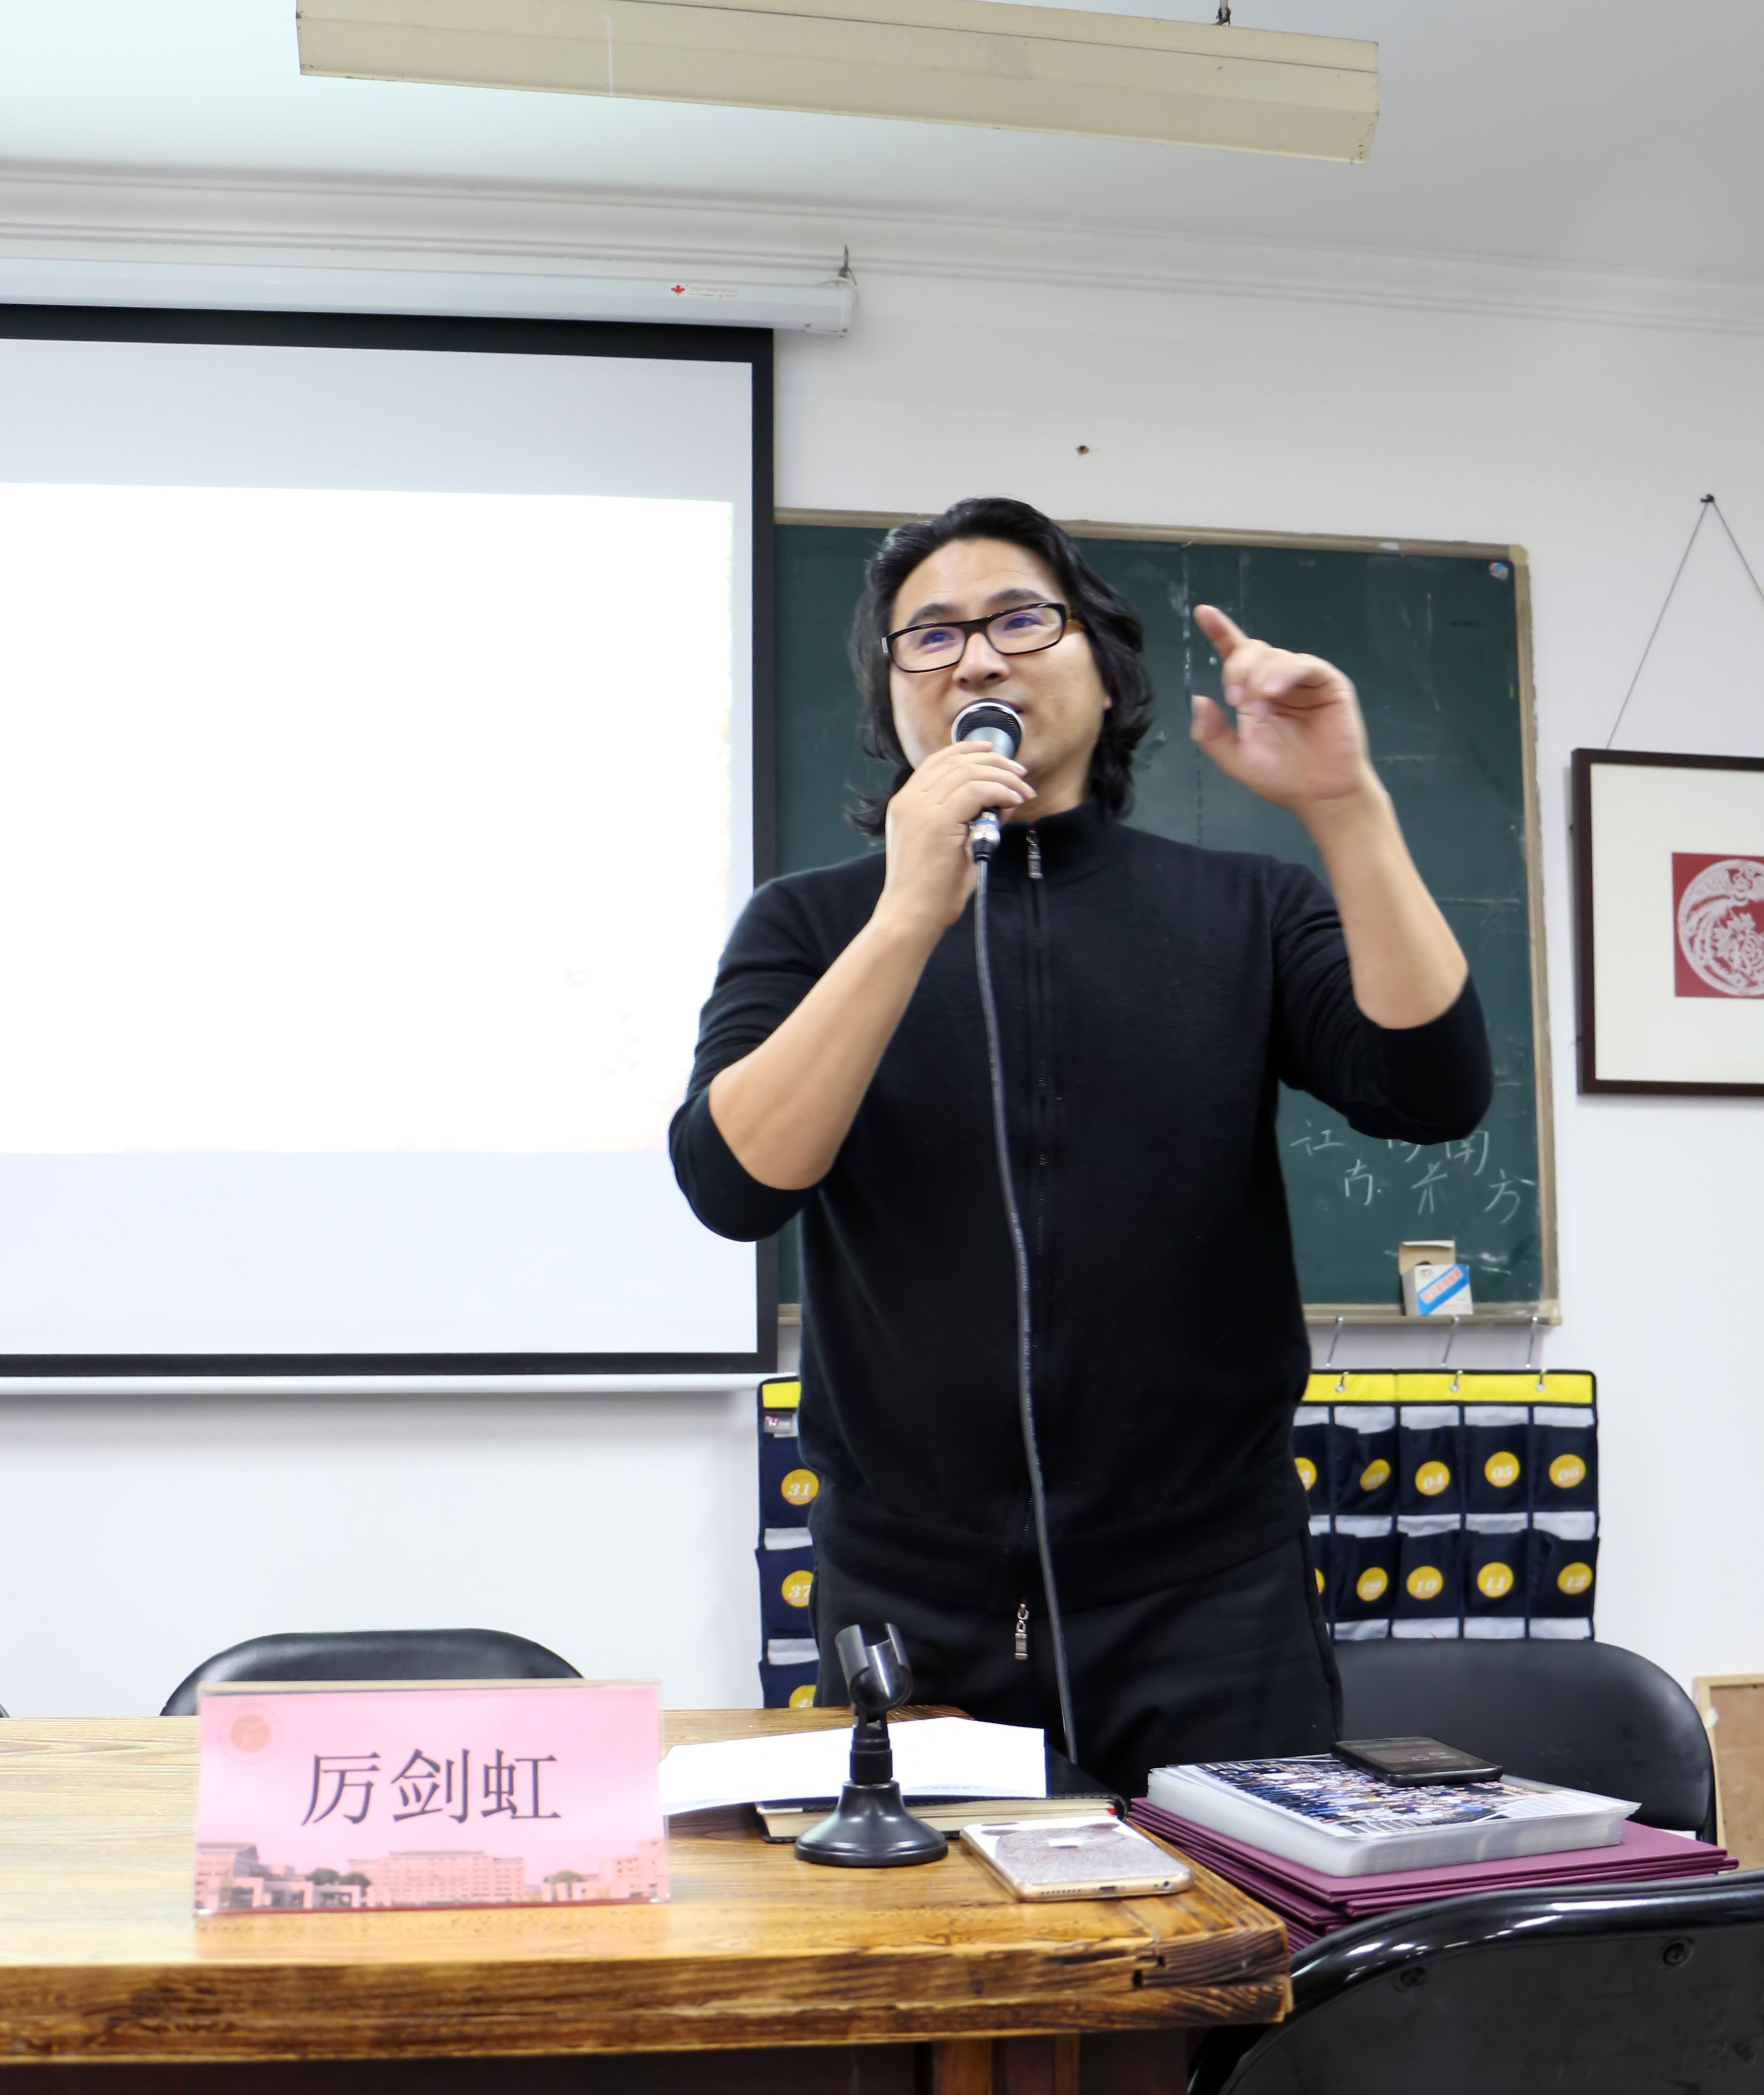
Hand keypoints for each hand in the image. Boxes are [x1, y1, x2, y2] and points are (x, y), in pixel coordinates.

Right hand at [875, 743, 1033, 935]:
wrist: (911, 915)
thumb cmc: (931, 889)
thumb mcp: (952, 845)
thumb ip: (972, 820)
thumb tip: (1003, 800)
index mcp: (905, 804)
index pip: (937, 762)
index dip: (967, 750)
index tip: (993, 752)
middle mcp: (909, 801)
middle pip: (955, 762)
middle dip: (993, 762)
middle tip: (1019, 773)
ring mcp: (920, 809)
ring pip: (968, 773)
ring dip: (1002, 777)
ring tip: (1022, 789)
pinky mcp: (937, 822)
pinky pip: (976, 791)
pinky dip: (1000, 791)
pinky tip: (1013, 800)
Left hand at [1189, 605, 1378, 814]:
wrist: (1320, 796)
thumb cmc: (1281, 777)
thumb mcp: (1236, 758)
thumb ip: (1211, 733)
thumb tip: (1198, 698)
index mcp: (1253, 692)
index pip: (1235, 654)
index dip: (1220, 631)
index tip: (1203, 612)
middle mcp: (1277, 680)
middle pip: (1252, 650)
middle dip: (1236, 669)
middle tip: (1234, 700)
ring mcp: (1304, 680)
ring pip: (1275, 656)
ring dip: (1258, 677)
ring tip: (1258, 706)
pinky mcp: (1329, 684)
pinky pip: (1305, 665)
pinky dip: (1284, 673)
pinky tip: (1272, 692)